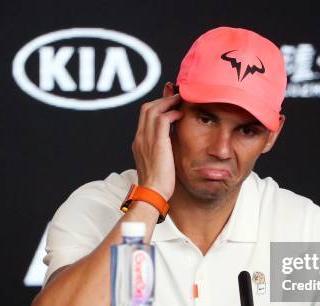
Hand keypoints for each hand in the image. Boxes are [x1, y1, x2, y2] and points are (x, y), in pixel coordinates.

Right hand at [132, 84, 181, 200]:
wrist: (152, 193)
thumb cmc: (157, 183)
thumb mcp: (156, 162)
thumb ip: (160, 150)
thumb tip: (169, 145)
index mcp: (139, 142)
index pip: (144, 117)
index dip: (157, 107)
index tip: (169, 105)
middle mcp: (140, 138)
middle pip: (146, 108)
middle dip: (162, 100)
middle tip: (176, 98)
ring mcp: (146, 139)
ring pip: (153, 110)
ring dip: (167, 103)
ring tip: (179, 101)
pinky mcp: (157, 143)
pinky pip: (162, 119)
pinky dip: (171, 113)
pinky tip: (180, 115)